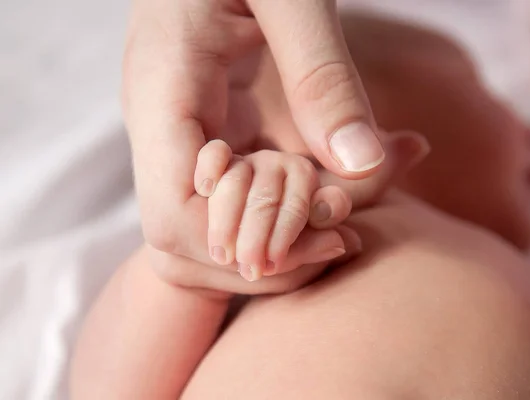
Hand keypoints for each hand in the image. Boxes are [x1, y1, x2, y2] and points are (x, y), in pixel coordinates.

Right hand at [123, 0, 418, 264]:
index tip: (318, 232)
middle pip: (187, 236)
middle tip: (345, 233)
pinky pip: (243, 192)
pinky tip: (347, 186)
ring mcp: (188, 132)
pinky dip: (294, 205)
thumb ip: (322, 74)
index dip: (236, 246)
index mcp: (164, 91)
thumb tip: (360, 165)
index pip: (170, 213)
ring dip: (282, 234)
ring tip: (348, 216)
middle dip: (266, 251)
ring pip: (214, 224)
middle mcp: (166, 124)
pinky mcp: (217, 130)